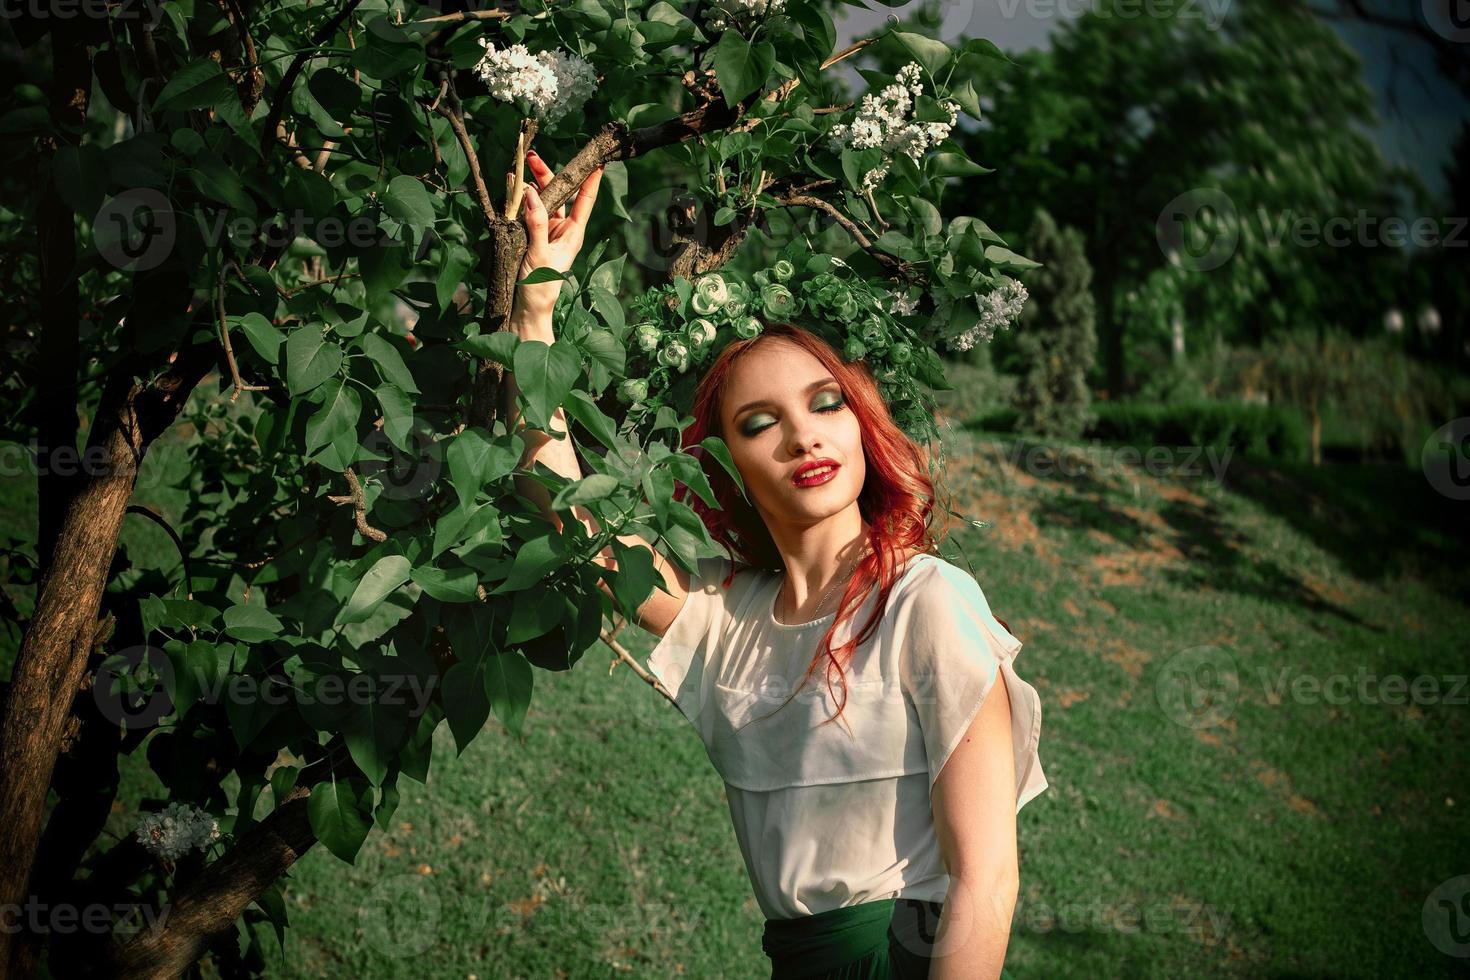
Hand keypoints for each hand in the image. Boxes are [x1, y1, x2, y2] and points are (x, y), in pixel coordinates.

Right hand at [511, 149, 604, 316]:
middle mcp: (561, 229)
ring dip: (530, 185)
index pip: (585, 200)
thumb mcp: (540, 254)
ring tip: (517, 170)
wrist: (526, 310)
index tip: (598, 160)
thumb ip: (536, 223)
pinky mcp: (529, 236)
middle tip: (532, 157)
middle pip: (558, 194)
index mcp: (572, 233)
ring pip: (540, 200)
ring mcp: (545, 232)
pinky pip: (525, 212)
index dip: (591, 179)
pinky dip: (518, 199)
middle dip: (546, 173)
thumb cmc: (540, 288)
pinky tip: (510, 189)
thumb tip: (531, 193)